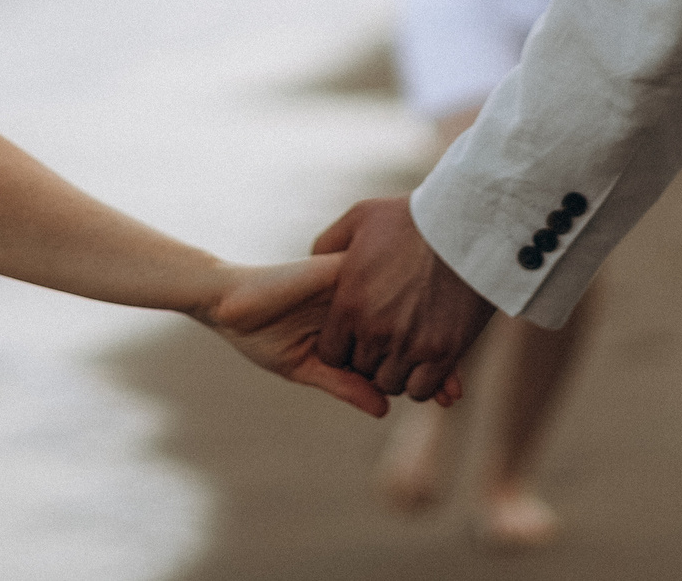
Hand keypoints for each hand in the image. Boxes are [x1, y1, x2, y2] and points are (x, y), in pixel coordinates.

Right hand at [199, 255, 461, 418]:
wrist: (226, 304)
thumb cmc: (261, 335)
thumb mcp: (307, 366)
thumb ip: (344, 384)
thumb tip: (384, 409)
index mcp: (351, 324)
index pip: (395, 345)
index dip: (424, 369)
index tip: (450, 397)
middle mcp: (358, 303)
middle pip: (407, 328)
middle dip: (436, 361)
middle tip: (455, 396)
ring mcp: (352, 286)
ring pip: (401, 310)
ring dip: (428, 344)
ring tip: (447, 383)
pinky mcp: (341, 272)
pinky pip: (378, 285)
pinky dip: (404, 310)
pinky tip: (427, 340)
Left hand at [308, 196, 496, 404]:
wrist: (468, 226)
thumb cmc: (411, 218)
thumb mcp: (358, 219)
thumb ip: (329, 244)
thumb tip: (315, 262)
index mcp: (348, 303)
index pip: (330, 354)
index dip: (341, 348)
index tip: (356, 337)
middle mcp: (375, 330)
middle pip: (360, 370)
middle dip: (369, 359)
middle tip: (384, 342)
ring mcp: (410, 344)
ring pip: (390, 384)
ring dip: (396, 372)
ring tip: (405, 350)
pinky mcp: (444, 352)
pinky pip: (422, 390)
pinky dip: (423, 383)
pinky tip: (426, 361)